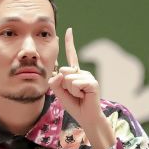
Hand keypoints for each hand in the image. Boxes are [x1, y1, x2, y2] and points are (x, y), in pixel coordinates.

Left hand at [48, 27, 114, 148]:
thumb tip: (61, 72)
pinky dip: (76, 92)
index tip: (68, 30)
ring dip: (70, 91)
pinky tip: (83, 97)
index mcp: (75, 73)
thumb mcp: (59, 93)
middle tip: (73, 94)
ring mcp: (88, 77)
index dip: (70, 43)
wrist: (86, 117)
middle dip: (63, 85)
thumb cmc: (74, 105)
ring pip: (68, 79)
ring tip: (79, 96)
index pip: (72, 56)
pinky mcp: (93, 83)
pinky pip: (75, 83)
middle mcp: (82, 72)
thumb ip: (55, 82)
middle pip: (63, 71)